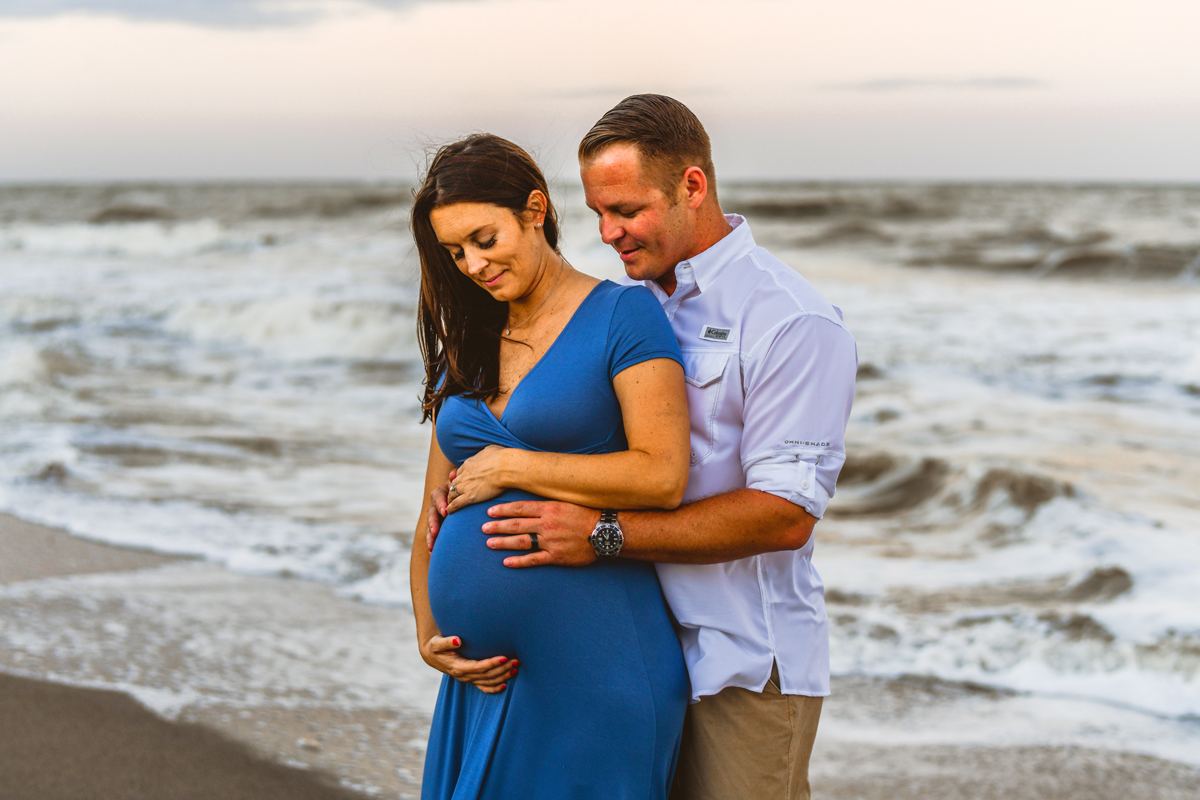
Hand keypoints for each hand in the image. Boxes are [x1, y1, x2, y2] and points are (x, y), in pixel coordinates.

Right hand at [420, 634, 518, 693]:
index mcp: (458, 667)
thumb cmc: (436, 647)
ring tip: (516, 669)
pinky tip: (505, 685)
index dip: (492, 663)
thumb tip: (458, 640)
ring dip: (503, 677)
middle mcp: (464, 676)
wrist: (432, 655)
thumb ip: (446, 642)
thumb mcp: (437, 643)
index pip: (479, 667)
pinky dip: (494, 688)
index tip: (504, 657)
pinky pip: (484, 687)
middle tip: (516, 661)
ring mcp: (468, 679)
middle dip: (503, 669)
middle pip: (487, 675)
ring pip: (488, 682)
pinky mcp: (470, 680)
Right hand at [426, 469, 455, 550]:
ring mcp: (435, 518)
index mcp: (439, 493)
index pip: (438, 497)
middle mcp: (435, 506)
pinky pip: (433, 537)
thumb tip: (454, 473)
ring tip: (431, 547)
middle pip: (432, 515)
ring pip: (430, 528)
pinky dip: (433, 545)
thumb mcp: (459, 482)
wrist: (461, 494)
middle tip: (435, 531)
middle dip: (433, 524)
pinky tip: (432, 555)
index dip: (441, 504)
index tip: (445, 511)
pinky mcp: (437, 528)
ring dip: (430, 537)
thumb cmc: (462, 486)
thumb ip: (457, 479)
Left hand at [446, 445, 511, 513]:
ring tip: (450, 502)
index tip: (461, 481)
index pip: (460, 472)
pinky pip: (456, 503)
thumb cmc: (502, 458)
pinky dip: (451, 507)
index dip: (459, 477)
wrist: (505, 467)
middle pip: (454, 483)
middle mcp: (465, 475)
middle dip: (454, 488)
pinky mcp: (470, 496)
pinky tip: (450, 511)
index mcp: (469, 464)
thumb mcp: (491, 450)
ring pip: (453, 493)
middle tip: (454, 493)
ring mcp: (466, 486)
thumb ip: (485, 453)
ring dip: (451, 498)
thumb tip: (488, 453)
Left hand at [482, 501, 600, 567]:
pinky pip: (533, 559)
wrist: (605, 532)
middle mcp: (547, 524)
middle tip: (483, 528)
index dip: (503, 510)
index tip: (490, 512)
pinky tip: (506, 562)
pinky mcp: (556, 556)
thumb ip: (549, 504)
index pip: (520, 508)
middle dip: (497, 526)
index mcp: (549, 508)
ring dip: (503, 542)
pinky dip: (519, 561)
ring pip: (521, 542)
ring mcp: (550, 541)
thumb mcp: (568, 502)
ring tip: (489, 543)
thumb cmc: (588, 515)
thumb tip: (532, 503)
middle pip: (516, 525)